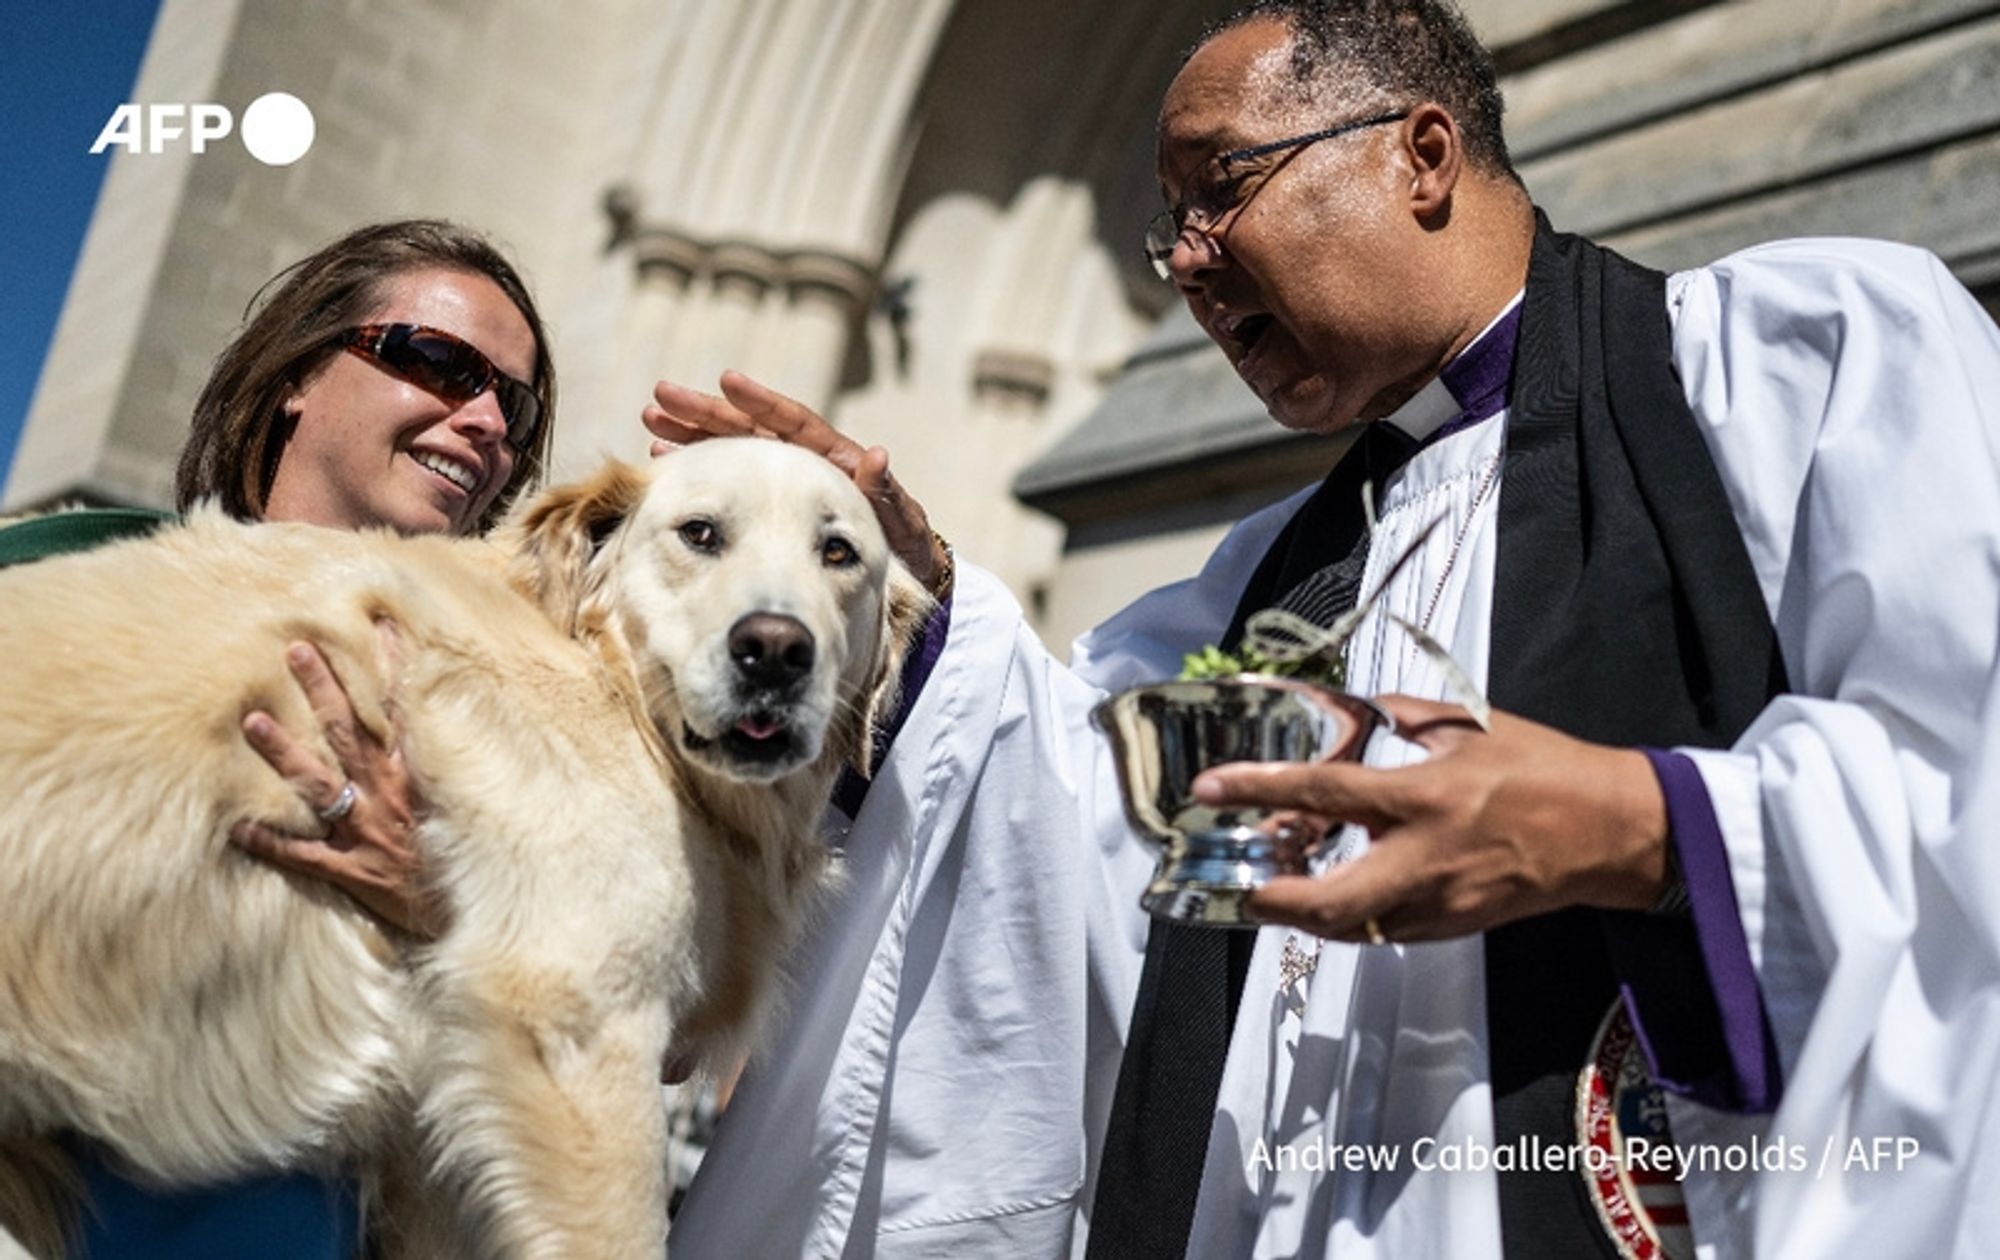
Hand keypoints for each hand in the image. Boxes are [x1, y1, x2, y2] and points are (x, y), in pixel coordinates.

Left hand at [231, 622, 444, 938]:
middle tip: (295, 650)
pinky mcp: (352, 870)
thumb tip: (445, 730)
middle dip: (322, 690)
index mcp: (421, 777)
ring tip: (253, 722)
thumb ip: (453, 772)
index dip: (392, 667)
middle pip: (349, 733)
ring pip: (319, 784)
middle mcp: (390, 796)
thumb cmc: (473, 859)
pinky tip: (237, 828)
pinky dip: (271, 842)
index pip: (404, 711)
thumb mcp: (474, 806)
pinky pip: (303, 855)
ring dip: (284, 753)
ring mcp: (366, 832)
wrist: (474, 912)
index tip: (379, 624)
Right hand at [644, 371, 949, 590]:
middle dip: (706, 412)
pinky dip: (699, 467)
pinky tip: (664, 460)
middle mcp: (802, 461)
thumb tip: (878, 455)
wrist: (901, 571)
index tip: (726, 381)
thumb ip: (885, 492)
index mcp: (833, 458)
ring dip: (692, 434)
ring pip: (731, 449)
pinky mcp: (768, 503)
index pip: (791, 422)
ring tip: (651, 422)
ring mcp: (781, 480)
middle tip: (661, 396)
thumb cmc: (903, 545)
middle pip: (749, 428)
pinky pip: (728, 478)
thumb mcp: (900, 521)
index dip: (759, 402)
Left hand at [1192, 696, 1669, 943]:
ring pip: (1352, 927)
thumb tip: (1339, 707)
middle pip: (1331, 903)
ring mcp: (1442, 904)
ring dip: (1306, 910)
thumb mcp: (1467, 724)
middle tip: (1242, 883)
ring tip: (1281, 878)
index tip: (1212, 788)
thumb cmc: (1543, 768)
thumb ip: (1396, 716)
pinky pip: (1384, 930)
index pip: (1326, 793)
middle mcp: (1429, 858)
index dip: (1261, 789)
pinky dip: (1350, 915)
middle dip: (1273, 900)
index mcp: (1428, 795)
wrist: (1611, 831)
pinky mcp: (1454, 928)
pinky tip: (1335, 885)